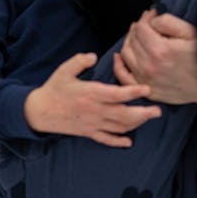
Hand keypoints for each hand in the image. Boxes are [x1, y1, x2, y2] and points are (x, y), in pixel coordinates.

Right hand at [24, 53, 160, 147]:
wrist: (39, 112)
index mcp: (91, 93)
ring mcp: (92, 124)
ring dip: (136, 124)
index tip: (147, 89)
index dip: (133, 92)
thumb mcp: (64, 70)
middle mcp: (95, 110)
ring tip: (148, 119)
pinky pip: (106, 140)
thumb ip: (80, 61)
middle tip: (158, 110)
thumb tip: (94, 56)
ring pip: (119, 128)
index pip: (117, 94)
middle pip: (124, 115)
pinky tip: (129, 142)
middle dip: (143, 113)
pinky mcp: (88, 132)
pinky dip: (119, 142)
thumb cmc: (53, 89)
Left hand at [114, 10, 196, 107]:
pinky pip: (123, 77)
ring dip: (129, 42)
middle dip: (138, 28)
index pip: (141, 27)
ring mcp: (146, 80)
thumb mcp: (190, 31)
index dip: (145, 18)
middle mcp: (149, 66)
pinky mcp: (147, 90)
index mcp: (159, 50)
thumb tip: (150, 20)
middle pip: (132, 39)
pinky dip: (119, 65)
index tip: (152, 15)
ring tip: (138, 37)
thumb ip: (167, 21)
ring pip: (125, 54)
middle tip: (147, 24)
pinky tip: (120, 56)